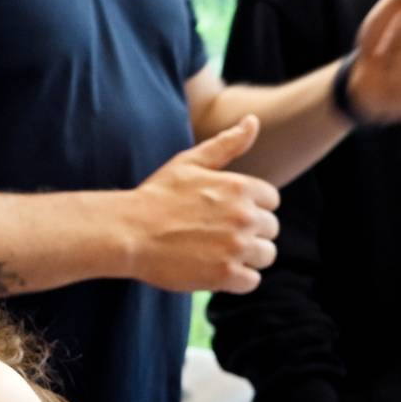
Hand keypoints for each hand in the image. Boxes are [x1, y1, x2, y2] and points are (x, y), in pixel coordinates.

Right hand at [127, 116, 281, 295]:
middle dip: (250, 233)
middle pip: (271, 230)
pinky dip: (236, 279)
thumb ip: (227, 143)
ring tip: (216, 252)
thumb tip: (254, 120)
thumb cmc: (157, 195)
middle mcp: (244, 216)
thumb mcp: (191, 162)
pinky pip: (251, 281)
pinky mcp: (225, 274)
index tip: (224, 213)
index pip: (272, 201)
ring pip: (266, 256)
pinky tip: (213, 268)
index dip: (250, 208)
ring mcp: (236, 246)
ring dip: (246, 257)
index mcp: (241, 187)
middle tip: (216, 234)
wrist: (128, 232)